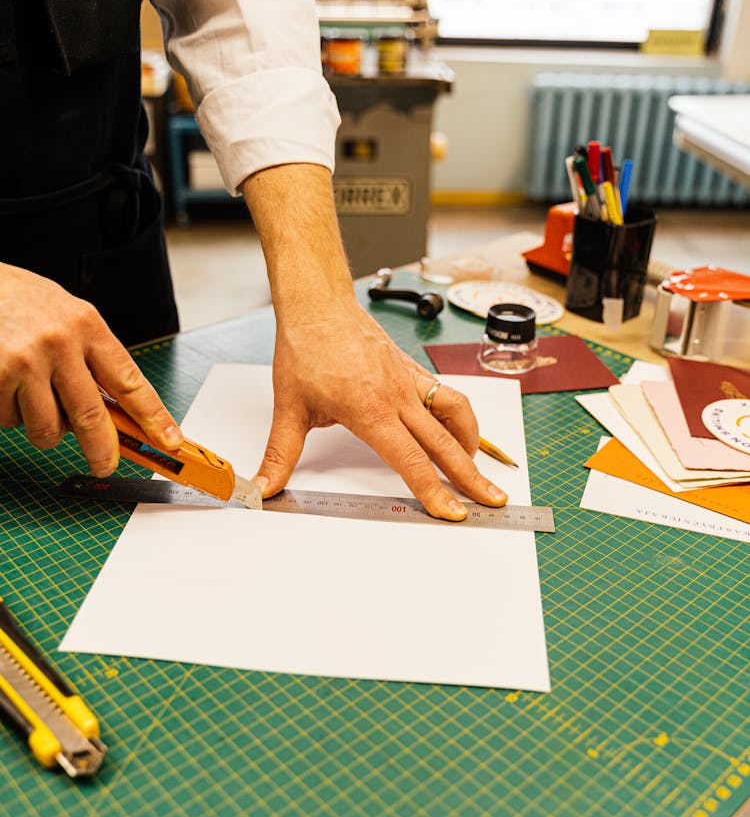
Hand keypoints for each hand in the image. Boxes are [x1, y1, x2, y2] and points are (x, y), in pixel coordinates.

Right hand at [0, 262, 181, 473]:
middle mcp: (59, 343)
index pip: (130, 381)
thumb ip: (88, 358)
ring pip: (48, 428)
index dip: (154, 418)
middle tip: (105, 464)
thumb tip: (110, 413)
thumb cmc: (17, 299)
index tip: (170, 442)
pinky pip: (11, 421)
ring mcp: (25, 362)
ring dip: (43, 428)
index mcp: (86, 325)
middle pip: (92, 418)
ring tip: (30, 397)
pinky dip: (10, 414)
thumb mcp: (65, 316)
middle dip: (102, 451)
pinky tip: (5, 385)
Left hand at [242, 163, 506, 520]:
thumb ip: (279, 455)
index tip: (452, 512)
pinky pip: (447, 396)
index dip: (433, 491)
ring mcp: (409, 381)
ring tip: (475, 470)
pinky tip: (457, 433)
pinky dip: (459, 419)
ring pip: (456, 416)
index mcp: (370, 411)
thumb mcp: (288, 408)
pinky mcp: (412, 370)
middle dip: (472, 478)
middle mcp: (397, 396)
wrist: (317, 304)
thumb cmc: (305, 348)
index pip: (411, 461)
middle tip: (493, 500)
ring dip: (471, 445)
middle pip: (446, 445)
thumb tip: (263, 489)